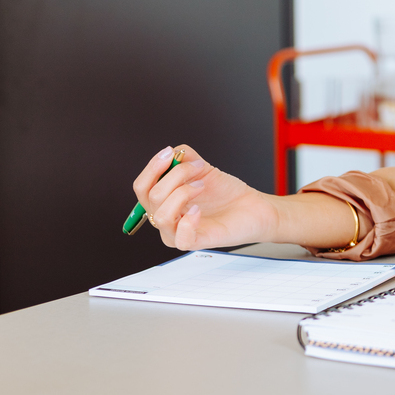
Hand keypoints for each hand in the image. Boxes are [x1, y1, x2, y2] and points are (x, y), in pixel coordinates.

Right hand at [132, 145, 279, 250]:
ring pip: (161, 215)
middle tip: (198, 168)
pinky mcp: (196, 243)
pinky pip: (181, 238)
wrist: (252, 206)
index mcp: (164, 200)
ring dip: (183, 192)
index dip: (152, 168)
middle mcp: (167, 218)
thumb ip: (184, 157)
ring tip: (201, 186)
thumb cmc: (226, 192)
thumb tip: (171, 152)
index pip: (142, 187)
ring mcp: (178, 232)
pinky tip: (198, 209)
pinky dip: (188, 221)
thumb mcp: (203, 169)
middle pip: (150, 197)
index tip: (169, 153)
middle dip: (175, 175)